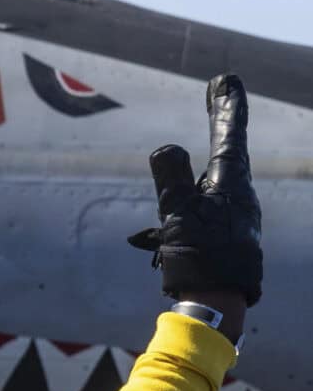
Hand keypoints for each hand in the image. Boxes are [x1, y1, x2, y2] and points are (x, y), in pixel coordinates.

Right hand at [127, 73, 261, 321]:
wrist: (216, 309)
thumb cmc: (199, 261)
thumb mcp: (178, 216)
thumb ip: (172, 179)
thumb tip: (167, 147)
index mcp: (231, 186)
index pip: (229, 135)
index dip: (226, 106)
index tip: (226, 80)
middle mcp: (239, 199)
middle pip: (227, 154)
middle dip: (221, 124)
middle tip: (220, 96)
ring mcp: (235, 220)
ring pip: (210, 188)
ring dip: (192, 179)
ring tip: (174, 184)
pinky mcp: (227, 240)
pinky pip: (201, 215)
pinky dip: (181, 215)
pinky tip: (150, 241)